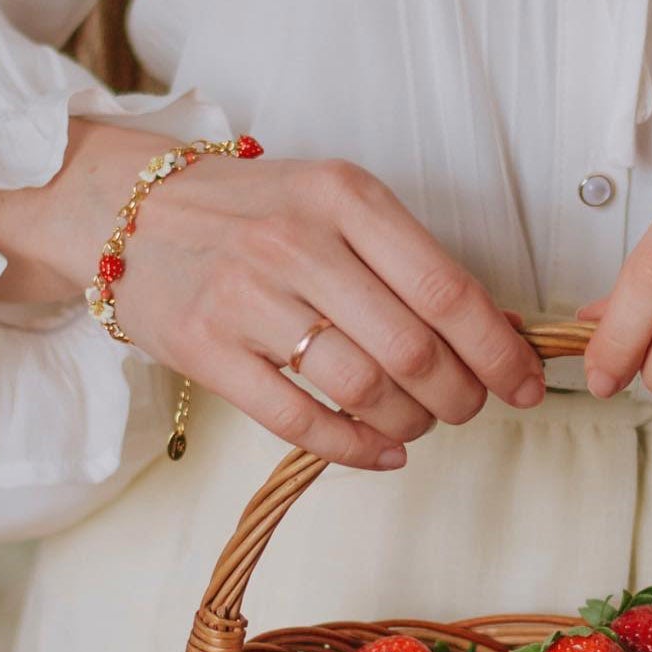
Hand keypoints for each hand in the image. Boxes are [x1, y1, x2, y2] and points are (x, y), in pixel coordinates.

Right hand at [0, 120, 544, 468]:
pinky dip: (355, 449)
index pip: (447, 289)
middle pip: (413, 350)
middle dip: (461, 398)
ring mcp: (246, 296)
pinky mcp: (205, 348)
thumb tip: (498, 333)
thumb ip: (409, 261)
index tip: (526, 386)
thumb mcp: (336, 205)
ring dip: (410, 425)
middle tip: (467, 410)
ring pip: (363, 389)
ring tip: (417, 425)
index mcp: (346, 198)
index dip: (499, 352)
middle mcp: (298, 242)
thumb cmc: (253, 212)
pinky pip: (299, 420)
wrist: (125, 208)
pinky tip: (381, 453)